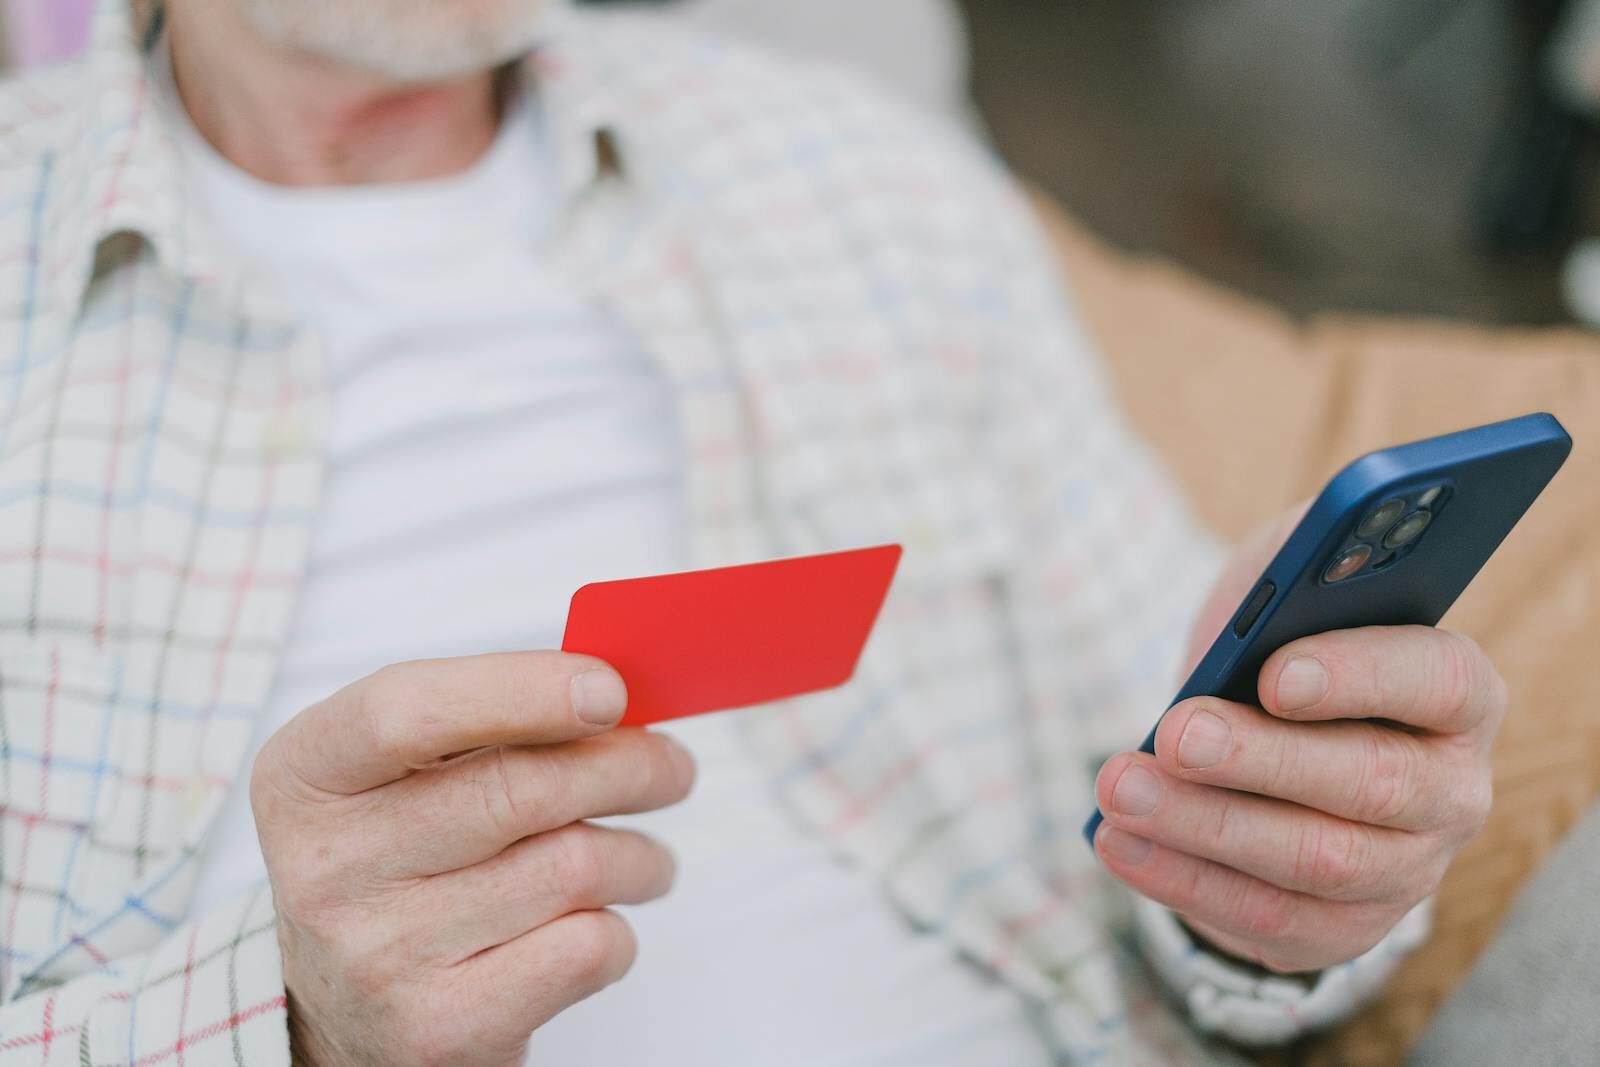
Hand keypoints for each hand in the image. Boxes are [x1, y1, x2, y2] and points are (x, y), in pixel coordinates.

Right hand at [249, 653, 695, 1066]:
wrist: (345, 1007)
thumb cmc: (400, 858)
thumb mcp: (401, 773)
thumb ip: (488, 719)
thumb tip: (612, 695)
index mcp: (306, 774)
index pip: (405, 712)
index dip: (521, 692)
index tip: (609, 690)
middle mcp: (325, 866)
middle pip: (517, 789)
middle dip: (626, 767)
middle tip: (671, 766)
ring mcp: (376, 955)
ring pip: (570, 867)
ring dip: (637, 855)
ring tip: (643, 858)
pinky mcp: (439, 1027)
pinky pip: (584, 948)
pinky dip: (618, 927)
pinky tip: (597, 920)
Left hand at [1092, 512, 1504, 973]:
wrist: (1262, 744)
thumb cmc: (1277, 646)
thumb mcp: (1291, 583)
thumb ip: (1308, 555)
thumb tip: (1305, 551)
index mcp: (1458, 692)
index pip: (1437, 681)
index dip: (1358, 677)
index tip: (1273, 673)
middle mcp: (1453, 790)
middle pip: (1371, 782)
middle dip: (1259, 760)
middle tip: (1173, 734)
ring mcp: (1408, 870)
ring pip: (1316, 861)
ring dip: (1206, 827)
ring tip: (1120, 787)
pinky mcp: (1345, 928)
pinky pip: (1269, 919)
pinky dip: (1184, 880)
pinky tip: (1119, 841)